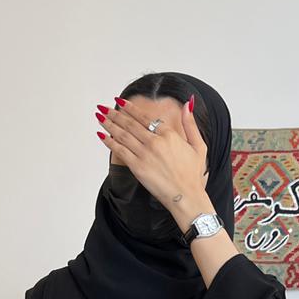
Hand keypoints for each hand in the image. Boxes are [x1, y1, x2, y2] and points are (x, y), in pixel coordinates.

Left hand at [95, 95, 210, 227]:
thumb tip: (187, 105)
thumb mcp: (198, 146)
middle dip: (115, 114)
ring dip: (109, 124)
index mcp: (169, 135)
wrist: (186, 196)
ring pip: (123, 135)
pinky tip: (101, 135)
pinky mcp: (138, 167)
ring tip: (99, 116)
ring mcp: (145, 154)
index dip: (130, 109)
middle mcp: (155, 142)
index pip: (145, 118)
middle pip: (130, 124)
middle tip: (104, 107)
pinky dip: (109, 142)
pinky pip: (120, 151)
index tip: (120, 102)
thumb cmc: (193, 175)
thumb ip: (190, 124)